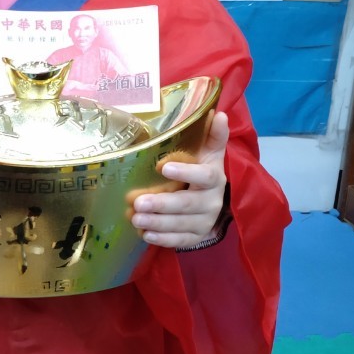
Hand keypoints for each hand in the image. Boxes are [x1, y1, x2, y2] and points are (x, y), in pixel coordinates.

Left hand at [131, 111, 229, 248]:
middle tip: (138, 202)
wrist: (215, 203)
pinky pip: (180, 240)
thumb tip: (218, 113)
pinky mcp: (196, 236)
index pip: (204, 175)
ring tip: (135, 218)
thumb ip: (214, 136)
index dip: (185, 172)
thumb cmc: (203, 172)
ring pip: (181, 224)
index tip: (162, 167)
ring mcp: (204, 221)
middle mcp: (212, 201)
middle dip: (162, 204)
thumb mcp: (210, 154)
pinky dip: (163, 239)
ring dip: (158, 223)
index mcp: (214, 178)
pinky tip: (145, 235)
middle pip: (187, 204)